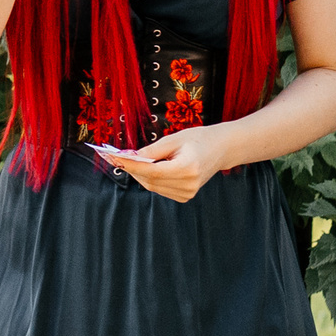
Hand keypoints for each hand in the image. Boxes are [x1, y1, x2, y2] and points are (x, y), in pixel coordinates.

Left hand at [109, 125, 228, 201]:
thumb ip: (151, 151)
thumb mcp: (174, 139)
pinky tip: (150, 168)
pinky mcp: (185, 196)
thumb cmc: (199, 139)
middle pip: (149, 180)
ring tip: (132, 161)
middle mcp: (188, 184)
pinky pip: (159, 188)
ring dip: (139, 174)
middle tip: (116, 157)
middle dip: (131, 169)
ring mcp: (188, 193)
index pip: (151, 171)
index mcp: (187, 168)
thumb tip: (128, 157)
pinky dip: (150, 179)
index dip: (130, 165)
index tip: (113, 157)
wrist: (221, 149)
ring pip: (152, 186)